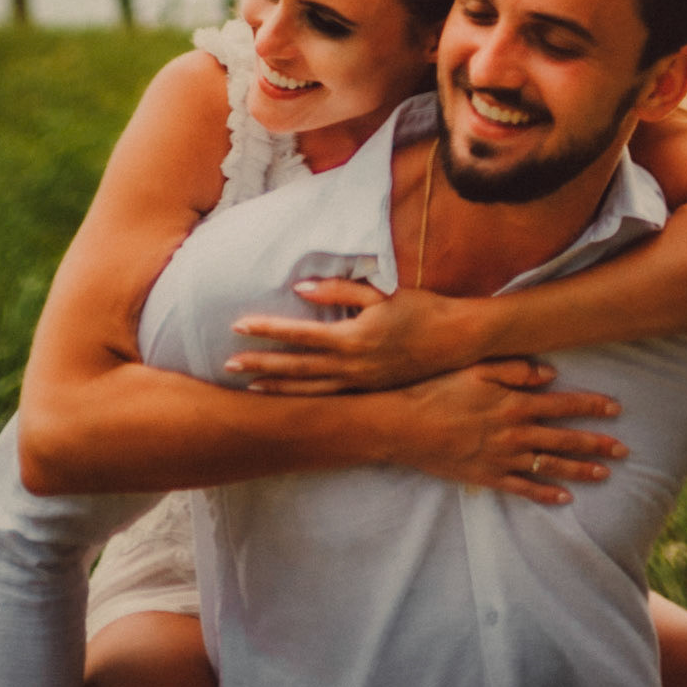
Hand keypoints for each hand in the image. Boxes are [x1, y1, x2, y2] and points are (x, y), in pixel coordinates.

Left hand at [226, 280, 484, 392]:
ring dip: (279, 385)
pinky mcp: (370, 390)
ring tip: (250, 386)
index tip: (238, 326)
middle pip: (297, 366)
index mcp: (353, 337)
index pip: (299, 334)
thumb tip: (301, 289)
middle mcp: (353, 365)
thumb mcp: (382, 293)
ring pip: (310, 389)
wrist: (458, 340)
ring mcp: (361, 382)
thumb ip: (340, 290)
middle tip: (229, 365)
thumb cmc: (421, 309)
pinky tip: (290, 395)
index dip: (267, 330)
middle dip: (261, 364)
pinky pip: (330, 397)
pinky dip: (305, 396)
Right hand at [382, 358, 626, 505]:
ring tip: (605, 474)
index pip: (564, 405)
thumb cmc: (437, 390)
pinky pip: (524, 489)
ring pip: (551, 467)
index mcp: (514, 403)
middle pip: (565, 440)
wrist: (404, 427)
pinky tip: (565, 498)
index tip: (616, 409)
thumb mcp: (475, 368)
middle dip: (598, 444)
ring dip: (581, 471)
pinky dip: (546, 494)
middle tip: (624, 450)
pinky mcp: (488, 477)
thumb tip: (551, 373)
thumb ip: (515, 369)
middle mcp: (515, 433)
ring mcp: (503, 459)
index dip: (593, 406)